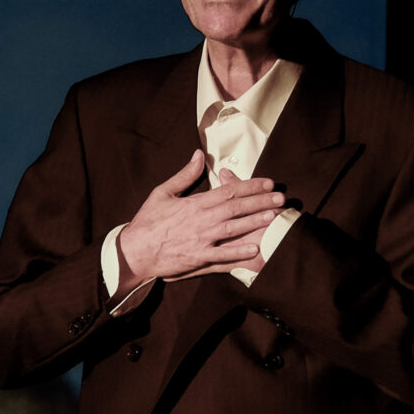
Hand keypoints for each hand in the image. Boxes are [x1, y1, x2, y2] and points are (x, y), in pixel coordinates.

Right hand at [116, 150, 281, 286]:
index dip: (250, 186)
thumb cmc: (147, 222)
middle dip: (260, 202)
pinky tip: (254, 248)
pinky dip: (238, 252)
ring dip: (254, 222)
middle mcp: (201, 220)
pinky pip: (222, 254)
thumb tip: (199, 155)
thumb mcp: (162, 193)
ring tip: (273, 216)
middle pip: (236, 208)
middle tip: (280, 198)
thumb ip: (184, 175)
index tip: (268, 183)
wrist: (134, 251)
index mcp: (194, 203)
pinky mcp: (198, 257)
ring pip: (233, 228)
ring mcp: (201, 239)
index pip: (228, 191)